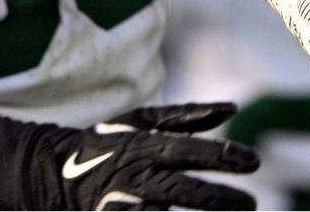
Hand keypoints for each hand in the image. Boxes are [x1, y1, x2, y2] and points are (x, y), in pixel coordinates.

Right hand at [26, 102, 258, 209]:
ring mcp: (123, 204)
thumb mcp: (143, 120)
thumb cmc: (109, 141)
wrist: (54, 172)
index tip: (255, 162)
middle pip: (183, 192)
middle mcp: (137, 177)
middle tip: (252, 205)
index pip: (191, 151)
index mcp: (147, 147)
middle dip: (219, 200)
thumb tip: (232, 107)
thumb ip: (188, 115)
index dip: (222, 157)